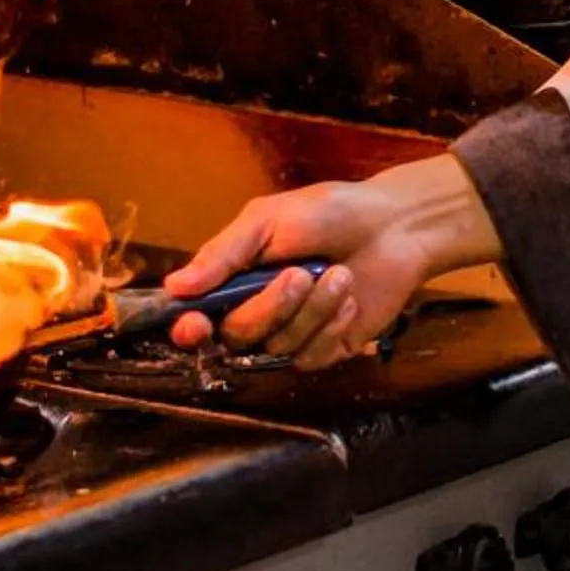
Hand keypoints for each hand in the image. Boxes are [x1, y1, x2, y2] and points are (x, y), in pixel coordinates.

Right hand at [161, 154, 500, 369]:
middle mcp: (256, 312)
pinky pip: (312, 357)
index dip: (188, 328)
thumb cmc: (328, 213)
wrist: (393, 226)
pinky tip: (350, 298)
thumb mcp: (268, 220)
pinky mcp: (325, 350)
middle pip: (237, 336)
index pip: (196, 317)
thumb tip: (176, 286)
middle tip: (299, 273)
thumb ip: (223, 255)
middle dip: (269, 307)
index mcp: (233, 279)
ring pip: (278, 347)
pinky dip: (332, 326)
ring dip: (311, 310)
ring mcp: (291, 334)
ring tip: (339, 274)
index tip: (194, 325)